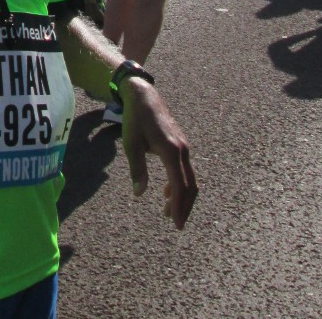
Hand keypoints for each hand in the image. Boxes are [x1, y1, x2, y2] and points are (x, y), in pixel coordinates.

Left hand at [120, 79, 197, 228]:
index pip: (179, 185)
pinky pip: (185, 170)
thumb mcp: (131, 144)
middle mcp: (182, 150)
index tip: (176, 223)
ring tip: (169, 213)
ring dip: (182, 197)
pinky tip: (168, 194)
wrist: (144, 96)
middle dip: (185, 207)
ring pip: (189, 178)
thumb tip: (139, 193)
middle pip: (190, 185)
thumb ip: (137, 169)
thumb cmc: (135, 120)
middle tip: (177, 225)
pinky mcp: (181, 146)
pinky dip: (180, 185)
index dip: (179, 206)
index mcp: (170, 150)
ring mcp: (184, 147)